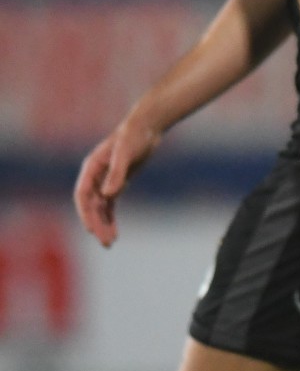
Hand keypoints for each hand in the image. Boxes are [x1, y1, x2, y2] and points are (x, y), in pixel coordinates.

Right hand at [73, 117, 162, 245]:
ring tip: (109, 242)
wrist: (147, 127)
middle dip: (97, 224)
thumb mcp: (126, 153)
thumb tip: (108, 195)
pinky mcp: (117, 182)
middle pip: (92, 205)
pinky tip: (113, 231)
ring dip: (104, 224)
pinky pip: (110, 204)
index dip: (85, 213)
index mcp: (91, 168)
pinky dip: (111, 217)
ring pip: (100, 208)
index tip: (91, 229)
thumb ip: (117, 173)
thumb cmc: (134, 137)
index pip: (82, 195)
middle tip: (106, 242)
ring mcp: (105, 180)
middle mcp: (95, 176)